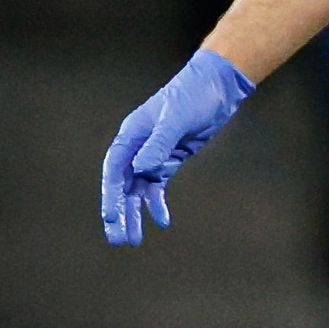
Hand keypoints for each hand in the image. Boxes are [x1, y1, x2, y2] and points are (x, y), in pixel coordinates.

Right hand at [101, 49, 255, 245]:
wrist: (217, 86)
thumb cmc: (193, 96)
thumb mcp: (176, 118)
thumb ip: (159, 143)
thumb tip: (140, 169)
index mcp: (130, 136)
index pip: (114, 171)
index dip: (111, 196)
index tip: (111, 218)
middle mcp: (137, 148)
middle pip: (122, 186)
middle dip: (119, 213)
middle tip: (118, 239)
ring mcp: (153, 155)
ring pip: (138, 191)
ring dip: (135, 214)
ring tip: (133, 240)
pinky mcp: (170, 160)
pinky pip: (157, 187)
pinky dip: (158, 205)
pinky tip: (163, 222)